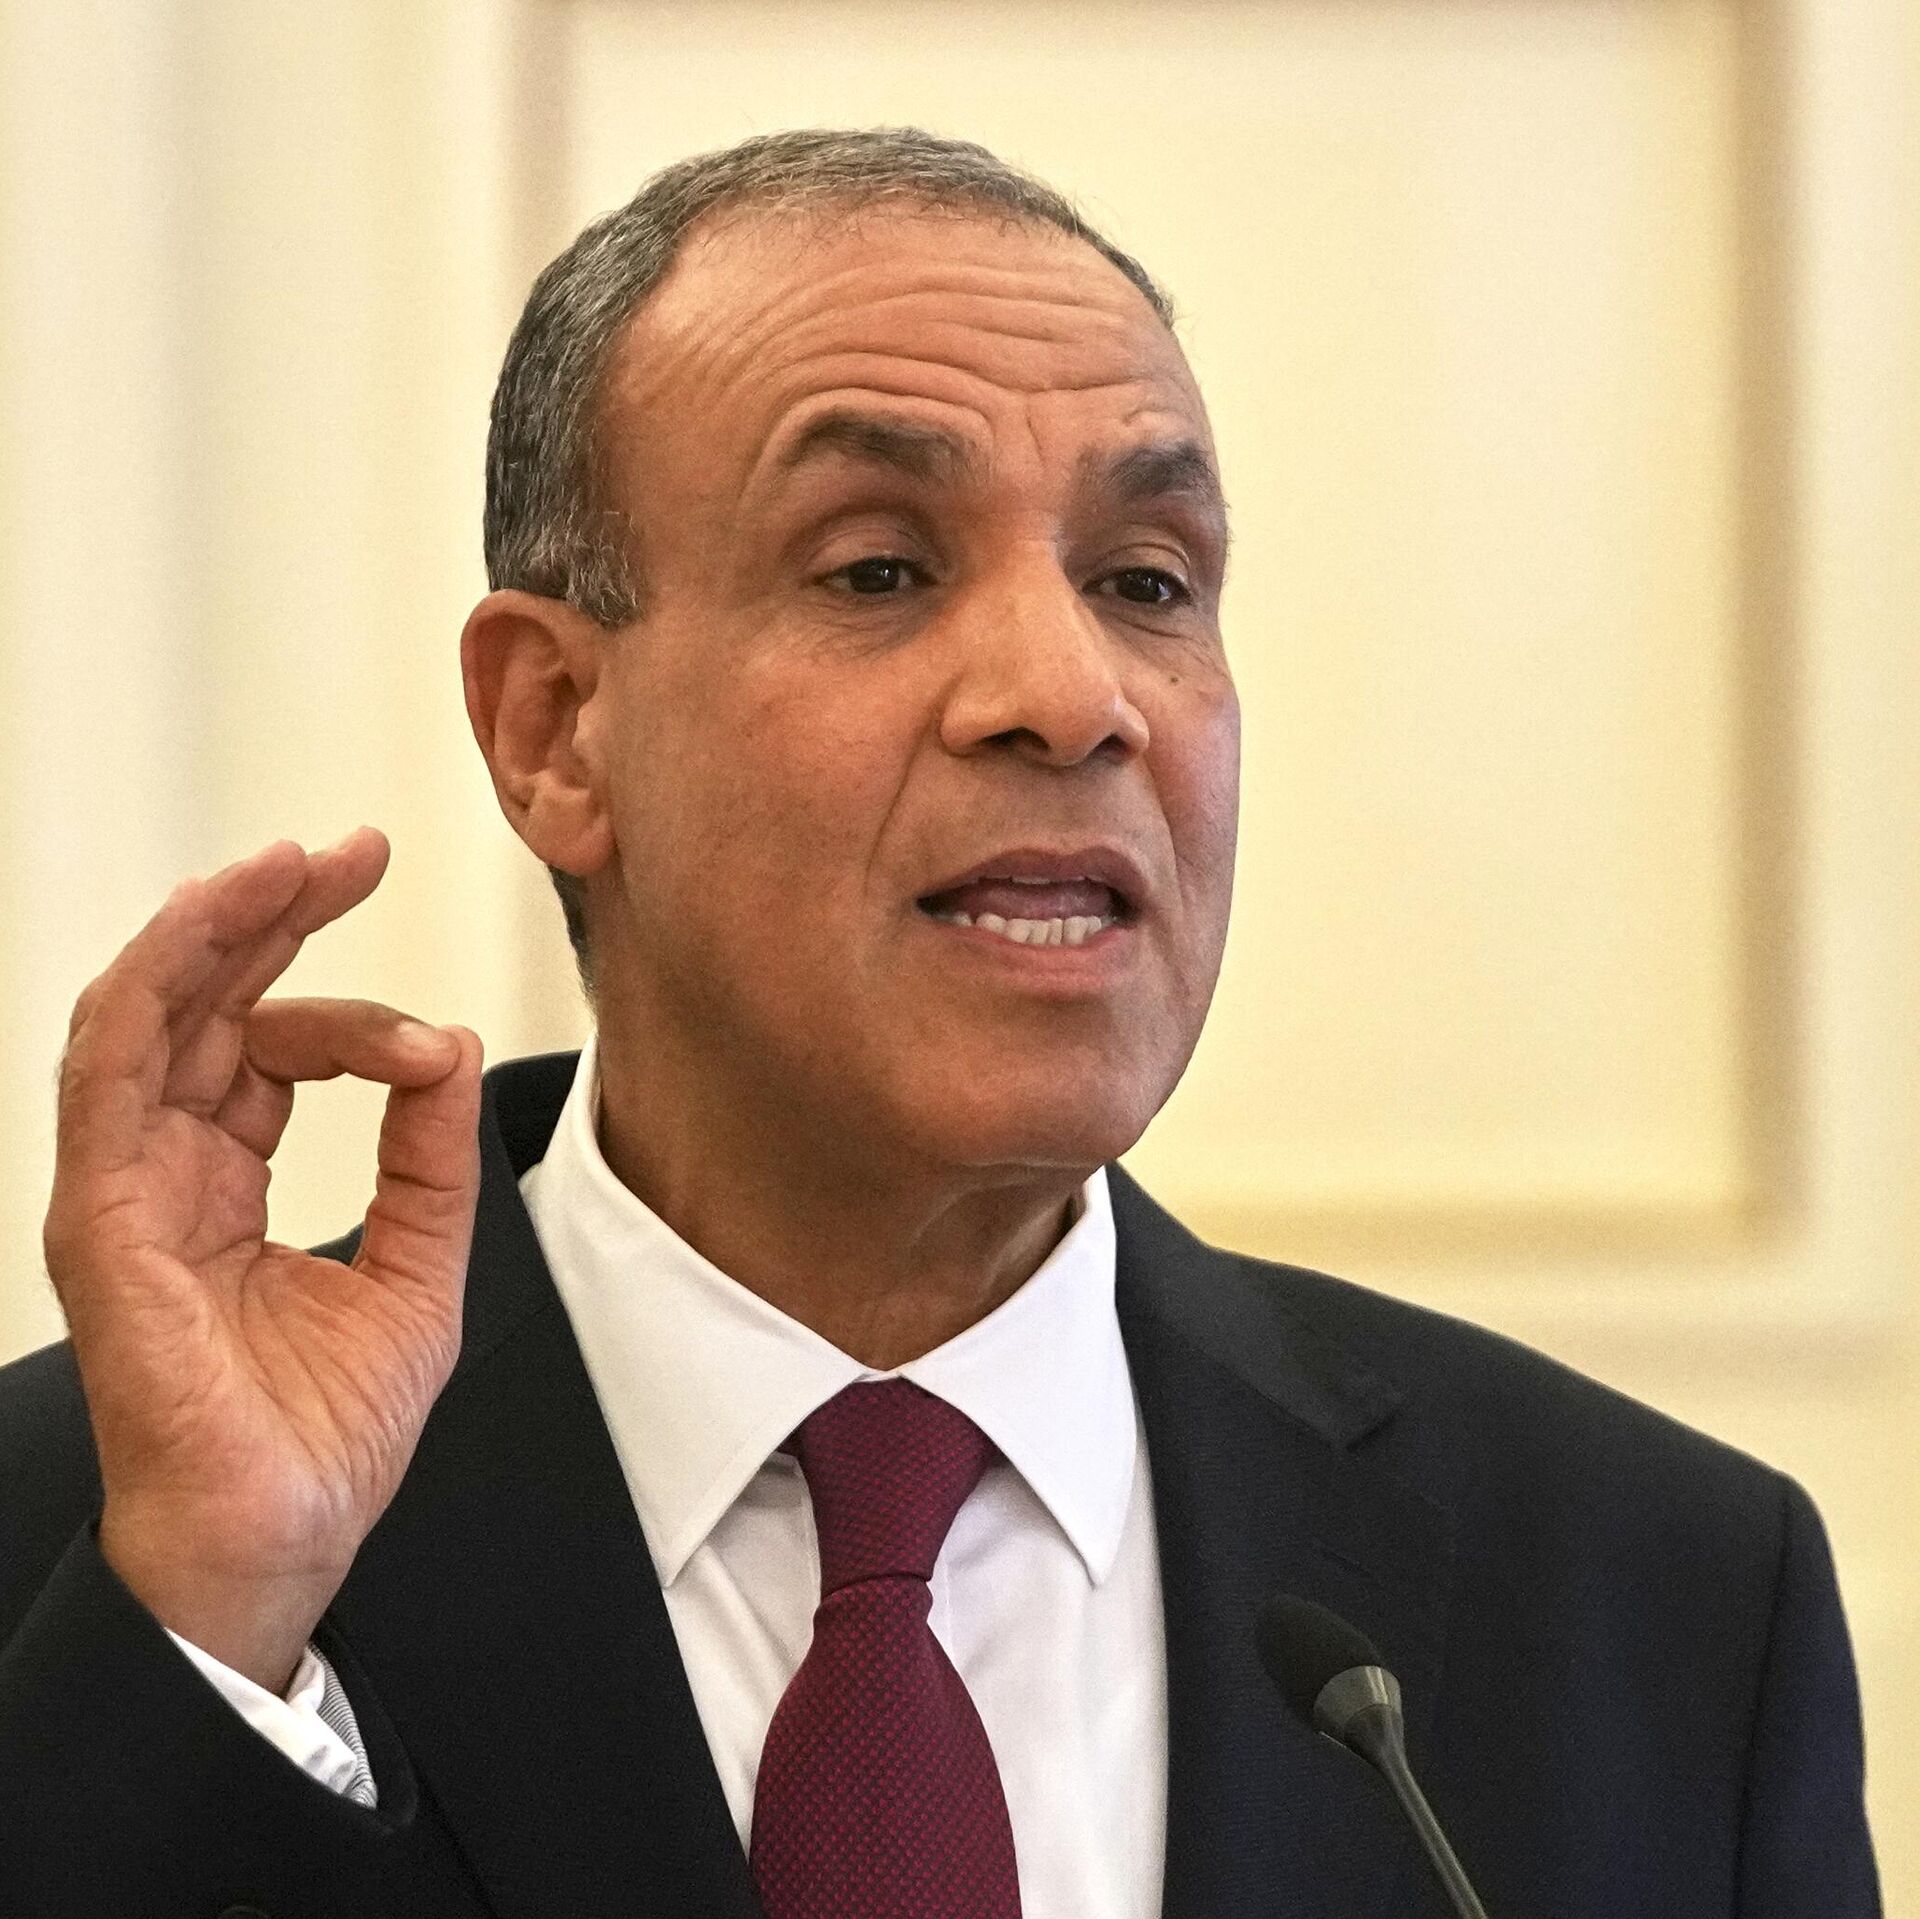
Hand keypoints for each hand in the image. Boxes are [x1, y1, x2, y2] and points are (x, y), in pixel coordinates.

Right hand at [43, 830, 481, 1691]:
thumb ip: (431, 1158)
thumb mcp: (418, 1271)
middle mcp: (164, 1176)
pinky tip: (213, 930)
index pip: (263, 1052)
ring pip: (145, 1019)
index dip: (345, 1012)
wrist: (278, 1544)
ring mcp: (125, 1196)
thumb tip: (449, 1047)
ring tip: (289, 866)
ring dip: (213, 929)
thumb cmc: (322, 1435)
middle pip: (201, 1011)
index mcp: (224, 1187)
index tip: (432, 1038)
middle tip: (346, 854)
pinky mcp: (106, 1225)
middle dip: (271, 919)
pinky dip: (157, 995)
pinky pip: (111, 1082)